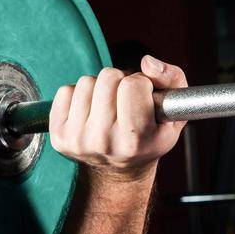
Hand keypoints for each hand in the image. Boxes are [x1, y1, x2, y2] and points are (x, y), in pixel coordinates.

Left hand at [49, 55, 187, 178]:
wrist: (120, 171)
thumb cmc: (150, 137)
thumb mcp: (175, 113)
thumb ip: (172, 79)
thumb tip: (147, 62)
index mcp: (135, 140)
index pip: (133, 84)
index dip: (141, 84)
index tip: (144, 98)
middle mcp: (104, 142)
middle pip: (108, 77)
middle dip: (119, 83)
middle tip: (124, 102)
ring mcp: (78, 140)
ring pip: (86, 81)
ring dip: (99, 88)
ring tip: (108, 107)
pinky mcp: (59, 136)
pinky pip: (65, 91)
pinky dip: (79, 95)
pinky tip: (91, 111)